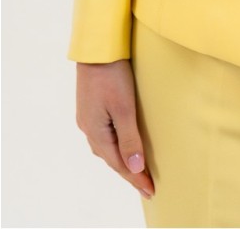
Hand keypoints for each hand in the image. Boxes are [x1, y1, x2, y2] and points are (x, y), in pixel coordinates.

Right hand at [76, 60, 154, 200]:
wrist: (97, 47)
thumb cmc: (112, 75)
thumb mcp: (124, 107)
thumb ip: (129, 138)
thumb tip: (134, 167)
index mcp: (96, 132)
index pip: (118, 164)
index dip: (135, 179)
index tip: (151, 191)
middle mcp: (88, 128)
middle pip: (111, 158)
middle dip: (129, 173)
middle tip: (146, 186)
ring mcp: (88, 117)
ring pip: (106, 147)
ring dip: (121, 159)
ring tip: (136, 169)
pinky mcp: (91, 106)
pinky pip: (104, 134)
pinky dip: (115, 145)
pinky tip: (121, 143)